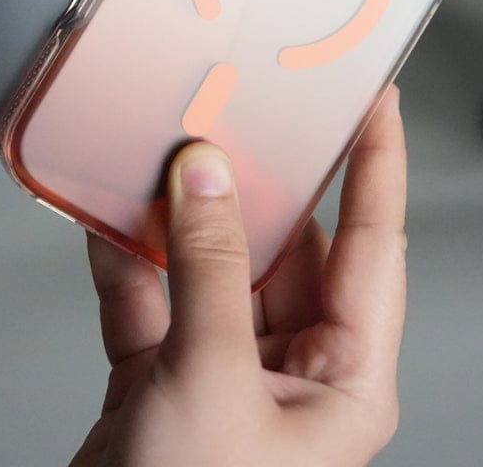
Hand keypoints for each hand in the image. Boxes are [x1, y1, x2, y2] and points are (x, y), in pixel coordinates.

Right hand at [72, 86, 405, 466]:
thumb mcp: (212, 385)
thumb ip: (211, 270)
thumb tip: (209, 177)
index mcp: (343, 376)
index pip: (372, 243)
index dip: (378, 162)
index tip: (376, 97)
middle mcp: (290, 367)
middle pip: (282, 243)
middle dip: (252, 179)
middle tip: (236, 107)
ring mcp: (223, 368)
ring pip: (209, 260)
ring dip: (178, 212)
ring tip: (160, 148)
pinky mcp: (163, 374)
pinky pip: (149, 291)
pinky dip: (124, 254)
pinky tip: (104, 212)